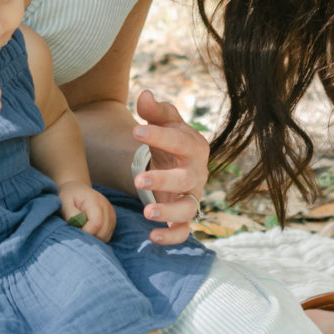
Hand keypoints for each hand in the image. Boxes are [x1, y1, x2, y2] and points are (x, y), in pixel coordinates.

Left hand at [58, 182, 114, 242]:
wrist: (77, 189)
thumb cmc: (69, 197)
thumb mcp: (64, 203)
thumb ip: (71, 215)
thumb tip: (80, 227)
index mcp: (95, 201)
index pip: (96, 223)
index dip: (86, 232)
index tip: (76, 230)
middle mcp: (107, 207)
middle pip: (102, 232)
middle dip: (89, 237)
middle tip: (78, 231)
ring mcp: (111, 214)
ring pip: (106, 236)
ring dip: (94, 238)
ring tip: (83, 230)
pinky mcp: (112, 220)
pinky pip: (107, 236)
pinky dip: (98, 237)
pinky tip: (89, 230)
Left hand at [131, 87, 208, 244]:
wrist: (176, 160)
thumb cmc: (169, 137)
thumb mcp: (163, 120)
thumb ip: (154, 109)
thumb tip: (145, 94)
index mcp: (194, 145)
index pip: (179, 141)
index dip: (159, 136)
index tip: (136, 130)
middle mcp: (197, 172)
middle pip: (187, 179)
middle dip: (164, 180)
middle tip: (139, 180)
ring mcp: (192, 195)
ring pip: (189, 209)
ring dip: (169, 213)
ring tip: (146, 212)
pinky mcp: (184, 215)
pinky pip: (184, 231)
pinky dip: (171, 238)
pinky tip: (152, 238)